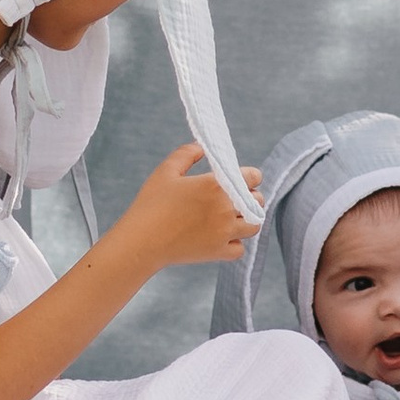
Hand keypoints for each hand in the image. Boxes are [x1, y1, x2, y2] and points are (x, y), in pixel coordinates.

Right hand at [112, 143, 251, 271]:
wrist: (141, 241)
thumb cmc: (151, 203)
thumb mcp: (166, 171)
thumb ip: (187, 153)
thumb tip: (202, 147)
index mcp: (216, 185)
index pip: (254, 177)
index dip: (249, 176)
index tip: (240, 179)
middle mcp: (225, 209)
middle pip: (258, 201)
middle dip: (250, 198)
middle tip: (235, 198)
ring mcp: (224, 233)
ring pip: (253, 226)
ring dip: (246, 220)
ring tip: (231, 217)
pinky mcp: (218, 252)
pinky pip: (240, 248)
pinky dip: (235, 243)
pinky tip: (221, 236)